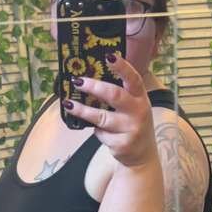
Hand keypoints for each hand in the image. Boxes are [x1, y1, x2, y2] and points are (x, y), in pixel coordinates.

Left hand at [62, 54, 157, 168]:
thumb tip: (90, 80)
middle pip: (114, 95)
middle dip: (93, 87)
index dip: (122, 67)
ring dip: (82, 110)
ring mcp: (131, 129)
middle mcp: (138, 112)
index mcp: (141, 98)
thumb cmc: (133, 124)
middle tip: (77, 81)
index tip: (108, 56)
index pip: (133, 79)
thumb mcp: (134, 106)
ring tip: (69, 104)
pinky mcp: (122, 144)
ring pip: (101, 117)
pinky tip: (99, 131)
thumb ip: (120, 95)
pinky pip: (101, 134)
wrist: (142, 154)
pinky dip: (96, 131)